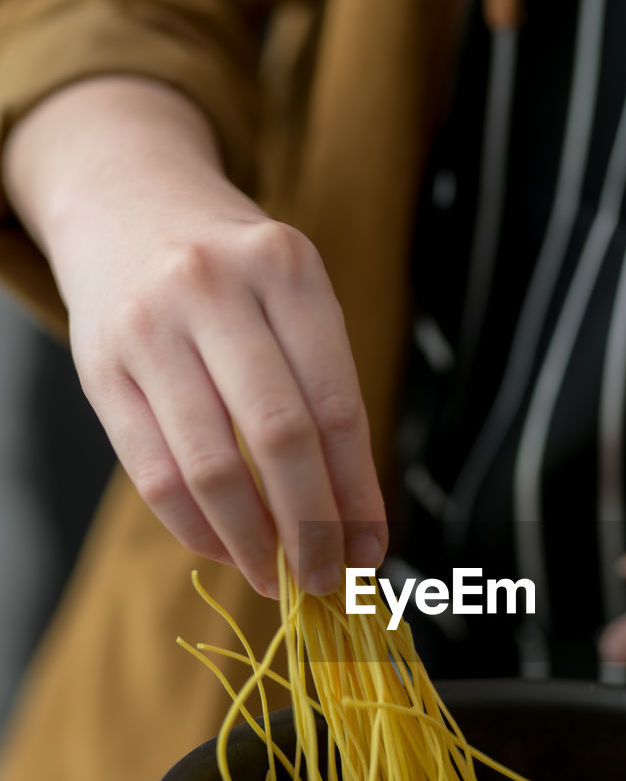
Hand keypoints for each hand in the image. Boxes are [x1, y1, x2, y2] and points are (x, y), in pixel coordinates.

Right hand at [2, 78, 386, 597]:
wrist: (127, 202)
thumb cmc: (232, 270)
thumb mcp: (293, 295)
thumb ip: (324, 392)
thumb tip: (356, 521)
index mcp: (285, 269)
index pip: (336, 405)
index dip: (358, 493)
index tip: (371, 549)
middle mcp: (214, 288)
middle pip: (279, 438)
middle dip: (311, 527)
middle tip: (327, 578)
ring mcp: (149, 327)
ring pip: (211, 467)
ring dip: (252, 542)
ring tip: (277, 576)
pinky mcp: (99, 368)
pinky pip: (153, 475)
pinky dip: (197, 529)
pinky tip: (227, 547)